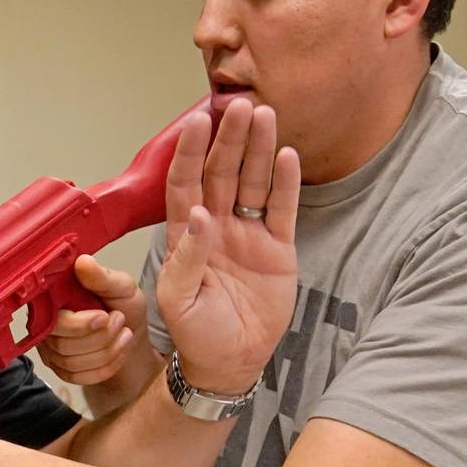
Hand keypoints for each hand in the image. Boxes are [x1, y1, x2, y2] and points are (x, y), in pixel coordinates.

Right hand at [38, 256, 146, 385]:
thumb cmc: (123, 306)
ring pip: (71, 363)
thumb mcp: (121, 286)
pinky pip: (78, 377)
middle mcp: (46, 326)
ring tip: (124, 334)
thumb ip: (102, 277)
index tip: (104, 316)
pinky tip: (119, 353)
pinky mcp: (62, 370)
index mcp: (54, 301)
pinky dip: (105, 367)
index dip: (79, 324)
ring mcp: (51, 351)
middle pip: (62, 345)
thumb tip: (83, 261)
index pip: (54, 320)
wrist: (133, 333)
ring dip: (106, 351)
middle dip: (100, 337)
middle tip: (120, 320)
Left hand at [156, 98, 301, 394]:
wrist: (231, 362)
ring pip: (253, 182)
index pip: (186, 183)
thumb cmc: (196, 333)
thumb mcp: (179, 300)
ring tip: (265, 115)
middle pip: (222, 172)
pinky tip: (288, 156)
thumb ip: (188, 257)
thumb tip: (200, 217)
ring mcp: (248, 234)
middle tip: (239, 105)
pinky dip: (286, 183)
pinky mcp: (278, 248)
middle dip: (230, 138)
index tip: (197, 122)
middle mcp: (217, 226)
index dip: (191, 152)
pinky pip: (282, 209)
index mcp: (186, 235)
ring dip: (258, 150)